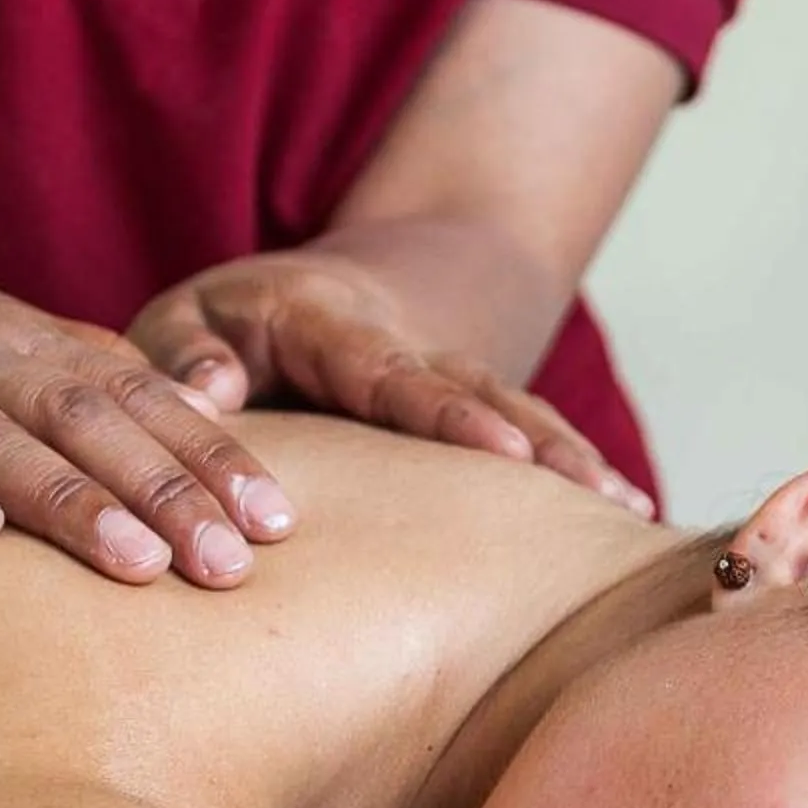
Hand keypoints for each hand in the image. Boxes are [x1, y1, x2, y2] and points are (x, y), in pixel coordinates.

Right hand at [0, 220, 295, 584]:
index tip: (280, 522)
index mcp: (10, 340)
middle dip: (163, 492)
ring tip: (136, 563)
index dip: (206, 457)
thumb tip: (200, 422)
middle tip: (234, 566)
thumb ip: (77, 377)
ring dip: (63, 502)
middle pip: (78, 419)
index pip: (132, 396)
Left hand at [128, 251, 654, 515]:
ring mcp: (445, 382)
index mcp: (329, 326)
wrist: (299, 295)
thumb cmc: (221, 328)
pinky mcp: (470, 420)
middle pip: (478, 394)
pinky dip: (573, 472)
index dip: (444, 413)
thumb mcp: (179, 323)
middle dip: (537, 442)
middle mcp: (403, 350)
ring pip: (518, 415)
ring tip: (628, 510)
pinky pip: (526, 440)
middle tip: (589, 490)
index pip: (388, 372)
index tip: (497, 451)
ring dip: (571, 460)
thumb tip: (212, 395)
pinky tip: (624, 512)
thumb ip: (182, 355)